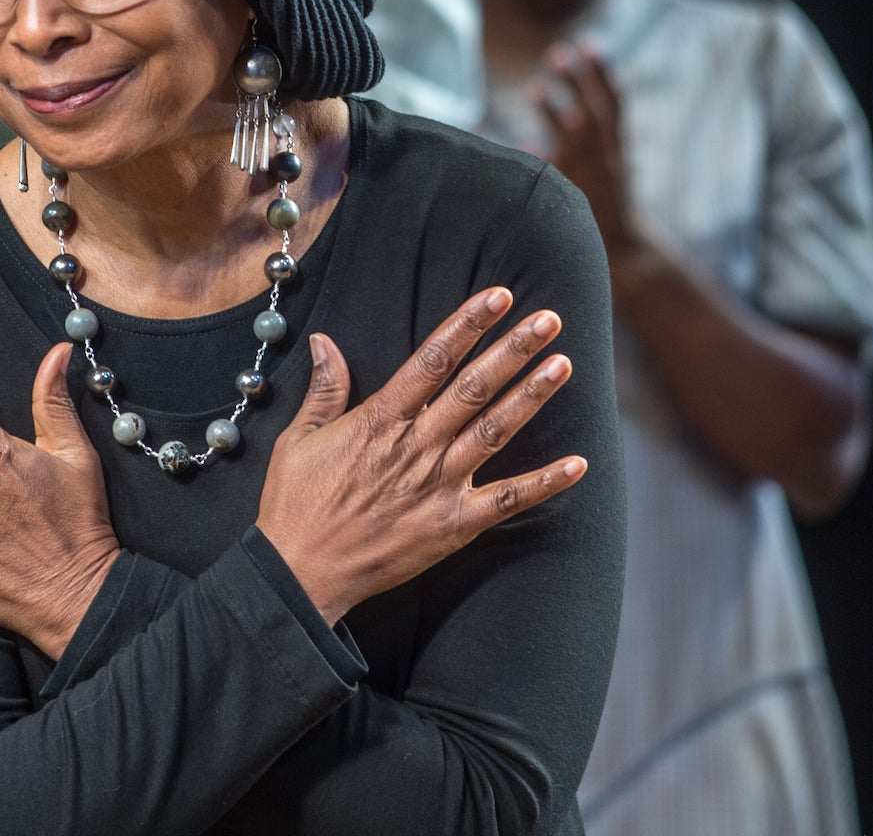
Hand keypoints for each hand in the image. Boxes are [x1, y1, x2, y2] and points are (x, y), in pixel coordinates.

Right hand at [255, 289, 585, 626]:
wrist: (301, 576)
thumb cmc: (295, 507)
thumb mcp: (299, 440)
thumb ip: (323, 390)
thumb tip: (325, 341)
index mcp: (379, 422)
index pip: (431, 360)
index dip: (467, 325)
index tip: (498, 296)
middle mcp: (415, 448)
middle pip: (473, 388)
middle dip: (513, 350)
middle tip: (549, 319)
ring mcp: (438, 487)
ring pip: (494, 432)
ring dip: (531, 397)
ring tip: (563, 364)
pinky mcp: (453, 526)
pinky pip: (506, 501)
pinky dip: (543, 484)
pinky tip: (578, 464)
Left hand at [532, 43, 636, 259]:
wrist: (625, 258)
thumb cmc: (603, 215)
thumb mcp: (599, 179)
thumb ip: (573, 156)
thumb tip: (524, 143)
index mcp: (617, 152)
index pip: (615, 104)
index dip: (603, 73)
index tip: (589, 43)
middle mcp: (608, 161)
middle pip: (595, 113)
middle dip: (579, 83)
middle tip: (558, 53)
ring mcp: (593, 180)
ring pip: (577, 140)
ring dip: (556, 113)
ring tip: (534, 87)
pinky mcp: (579, 200)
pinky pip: (560, 177)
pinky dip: (546, 160)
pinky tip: (525, 146)